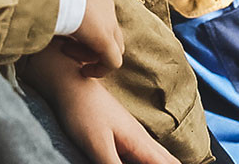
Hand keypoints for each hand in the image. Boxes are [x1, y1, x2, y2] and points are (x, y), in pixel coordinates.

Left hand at [22, 45, 179, 163]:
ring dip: (166, 163)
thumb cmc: (83, 113)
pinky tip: (146, 159)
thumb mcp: (98, 147)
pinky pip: (145, 151)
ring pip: (158, 154)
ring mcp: (131, 134)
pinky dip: (153, 159)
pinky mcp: (121, 133)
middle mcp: (140, 138)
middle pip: (168, 160)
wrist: (71, 82)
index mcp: (139, 143)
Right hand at [57, 0, 122, 77]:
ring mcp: (108, 22)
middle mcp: (106, 5)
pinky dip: (99, 70)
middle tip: (64, 47)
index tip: (63, 33)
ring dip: (91, 56)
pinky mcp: (104, 39)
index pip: (99, 12)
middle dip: (90, 43)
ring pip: (113, 47)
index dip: (84, 28)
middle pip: (110, 30)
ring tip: (66, 53)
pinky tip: (82, 72)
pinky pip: (112, 62)